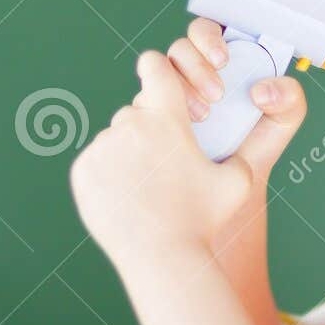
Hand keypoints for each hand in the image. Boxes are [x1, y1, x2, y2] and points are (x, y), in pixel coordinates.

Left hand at [70, 21, 308, 265]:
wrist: (162, 258)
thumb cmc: (203, 220)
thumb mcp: (238, 182)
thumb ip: (239, 151)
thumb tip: (241, 139)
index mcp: (166, 117)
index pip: (156, 66)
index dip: (161, 72)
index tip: (166, 87)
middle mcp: (129, 124)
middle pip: (137, 111)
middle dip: (150, 129)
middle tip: (165, 162)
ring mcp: (102, 147)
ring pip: (115, 138)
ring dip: (128, 152)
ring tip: (146, 186)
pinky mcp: (83, 170)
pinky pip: (96, 161)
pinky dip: (108, 174)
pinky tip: (127, 196)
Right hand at [164, 18, 307, 192]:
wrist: (225, 187)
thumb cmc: (254, 148)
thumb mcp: (282, 122)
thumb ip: (290, 99)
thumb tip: (262, 91)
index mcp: (224, 62)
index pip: (209, 32)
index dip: (210, 37)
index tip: (222, 59)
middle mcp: (193, 72)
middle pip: (182, 46)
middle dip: (196, 65)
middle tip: (217, 94)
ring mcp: (170, 91)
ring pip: (161, 68)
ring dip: (181, 86)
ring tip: (203, 116)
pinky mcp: (152, 110)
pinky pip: (146, 96)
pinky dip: (159, 103)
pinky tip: (179, 124)